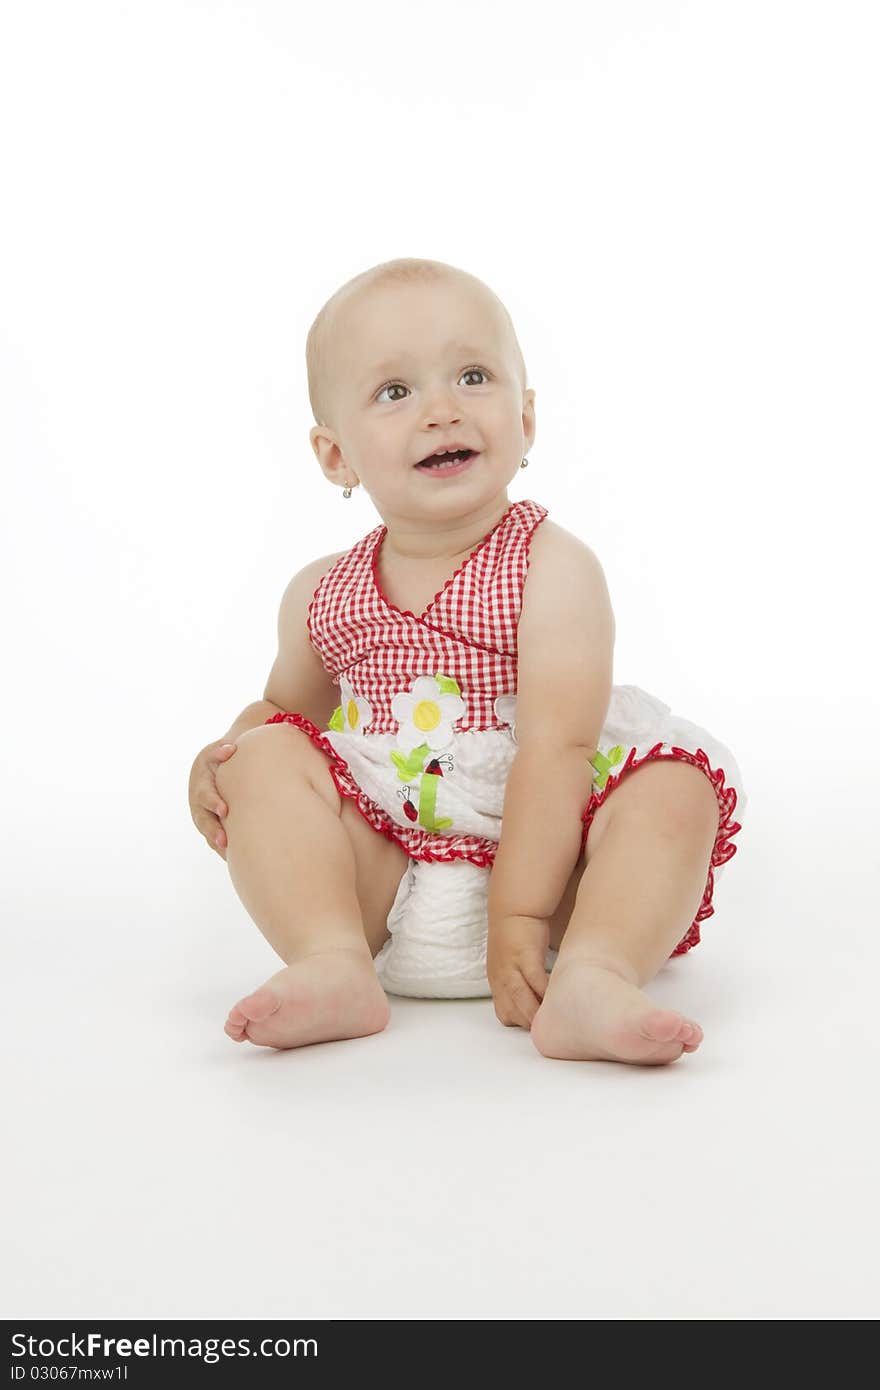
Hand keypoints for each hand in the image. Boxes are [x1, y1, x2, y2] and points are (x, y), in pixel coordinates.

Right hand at [188, 739, 237, 859]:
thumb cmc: (219, 760)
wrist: (214, 771)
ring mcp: (203, 818)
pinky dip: (223, 850)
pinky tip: (236, 859)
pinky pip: (215, 841)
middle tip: (225, 841)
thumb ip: (220, 750)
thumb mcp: (216, 751)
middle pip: (203, 821)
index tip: (224, 810)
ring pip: (207, 834)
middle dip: (213, 831)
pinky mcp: (211, 827)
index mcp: (200, 786)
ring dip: (217, 845)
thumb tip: (230, 749)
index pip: (205, 795)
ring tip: (229, 854)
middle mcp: (199, 806)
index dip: (213, 802)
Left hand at [486, 915, 550, 1028]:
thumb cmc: (515, 937)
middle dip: (529, 1024)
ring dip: (537, 1013)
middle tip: (548, 1030)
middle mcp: (501, 977)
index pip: (504, 1013)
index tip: (536, 1028)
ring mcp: (512, 967)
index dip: (519, 1023)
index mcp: (497, 981)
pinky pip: (536, 981)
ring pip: (522, 1000)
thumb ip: (519, 981)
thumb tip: (534, 999)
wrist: (513, 910)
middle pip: (513, 1011)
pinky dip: (545, 993)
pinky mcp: (525, 956)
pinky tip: (557, 996)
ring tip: (554, 1019)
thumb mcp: (510, 963)